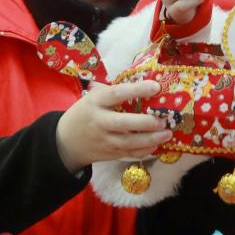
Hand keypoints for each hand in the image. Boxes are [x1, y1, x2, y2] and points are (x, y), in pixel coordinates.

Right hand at [56, 80, 172, 173]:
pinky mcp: (109, 154)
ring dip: (151, 139)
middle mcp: (100, 122)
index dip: (137, 90)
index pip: (117, 94)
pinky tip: (157, 144)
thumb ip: (113, 92)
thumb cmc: (85, 113)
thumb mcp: (92, 97)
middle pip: (124, 123)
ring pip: (129, 142)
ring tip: (167, 133)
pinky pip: (130, 153)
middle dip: (147, 122)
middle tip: (164, 119)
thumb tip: (142, 81)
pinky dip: (145, 150)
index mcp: (96, 102)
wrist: (66, 141)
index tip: (156, 87)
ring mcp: (104, 140)